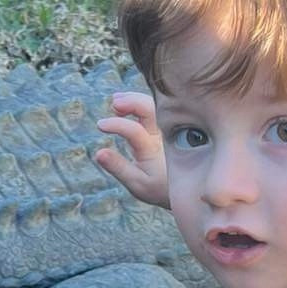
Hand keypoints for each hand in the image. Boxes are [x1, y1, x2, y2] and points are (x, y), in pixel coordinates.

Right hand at [94, 91, 169, 209]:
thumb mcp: (137, 184)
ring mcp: (167, 128)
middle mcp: (162, 135)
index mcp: (153, 150)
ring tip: (116, 101)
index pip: (134, 130)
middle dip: (130, 101)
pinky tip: (127, 103)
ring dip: (134, 99)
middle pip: (149, 108)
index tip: (100, 125)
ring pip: (153, 104)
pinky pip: (157, 107)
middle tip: (114, 103)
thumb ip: (118, 167)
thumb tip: (98, 152)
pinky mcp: (168, 125)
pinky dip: (141, 101)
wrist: (188, 188)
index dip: (116, 125)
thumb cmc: (159, 188)